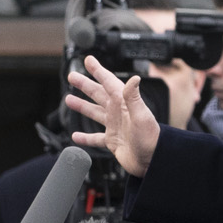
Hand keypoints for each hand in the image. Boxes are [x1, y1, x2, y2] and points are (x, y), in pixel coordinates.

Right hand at [65, 55, 161, 176]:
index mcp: (123, 104)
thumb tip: (134, 78)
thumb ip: (134, 97)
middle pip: (98, 94)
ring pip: (94, 113)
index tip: (89, 60)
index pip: (109, 83)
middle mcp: (118, 113)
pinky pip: (95, 138)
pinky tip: (76, 136)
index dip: (98, 71)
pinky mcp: (112, 142)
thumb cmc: (151, 139)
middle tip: (72, 76)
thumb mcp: (142, 116)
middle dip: (85, 85)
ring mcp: (114, 127)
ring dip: (82, 106)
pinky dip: (85, 137)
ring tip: (69, 99)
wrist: (153, 161)